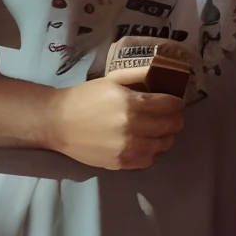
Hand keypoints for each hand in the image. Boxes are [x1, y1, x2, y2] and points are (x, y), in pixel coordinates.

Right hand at [47, 77, 184, 169]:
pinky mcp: (120, 163)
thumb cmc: (85, 97)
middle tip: (168, 115)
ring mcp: (128, 149)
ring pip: (164, 145)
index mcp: (132, 104)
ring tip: (156, 129)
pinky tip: (144, 143)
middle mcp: (133, 128)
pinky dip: (151, 152)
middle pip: (172, 126)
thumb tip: (162, 71)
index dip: (176, 102)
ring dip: (165, 136)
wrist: (58, 122)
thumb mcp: (112, 80)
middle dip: (174, 118)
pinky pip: (149, 160)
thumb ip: (139, 75)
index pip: (171, 105)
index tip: (174, 101)